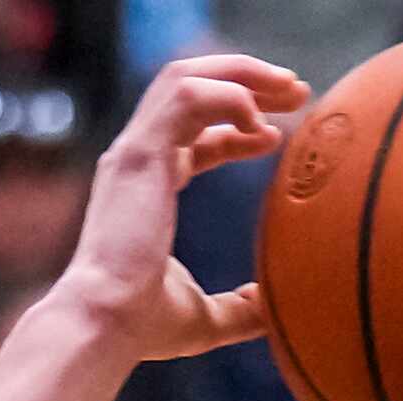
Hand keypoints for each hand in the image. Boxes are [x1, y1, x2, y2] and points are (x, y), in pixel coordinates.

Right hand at [54, 54, 308, 362]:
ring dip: (243, 74)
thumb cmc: (142, 326)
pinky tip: (261, 125)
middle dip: (246, 80)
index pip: (191, 133)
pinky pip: (188, 96)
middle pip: (190, 89)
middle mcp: (136, 159)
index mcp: (145, 185)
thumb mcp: (205, 318)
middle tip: (298, 90)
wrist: (105, 322)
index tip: (277, 136)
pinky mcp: (140, 153)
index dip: (236, 125)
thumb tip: (276, 311)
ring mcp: (134, 151)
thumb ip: (240, 308)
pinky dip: (230, 98)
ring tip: (290, 89)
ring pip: (186, 77)